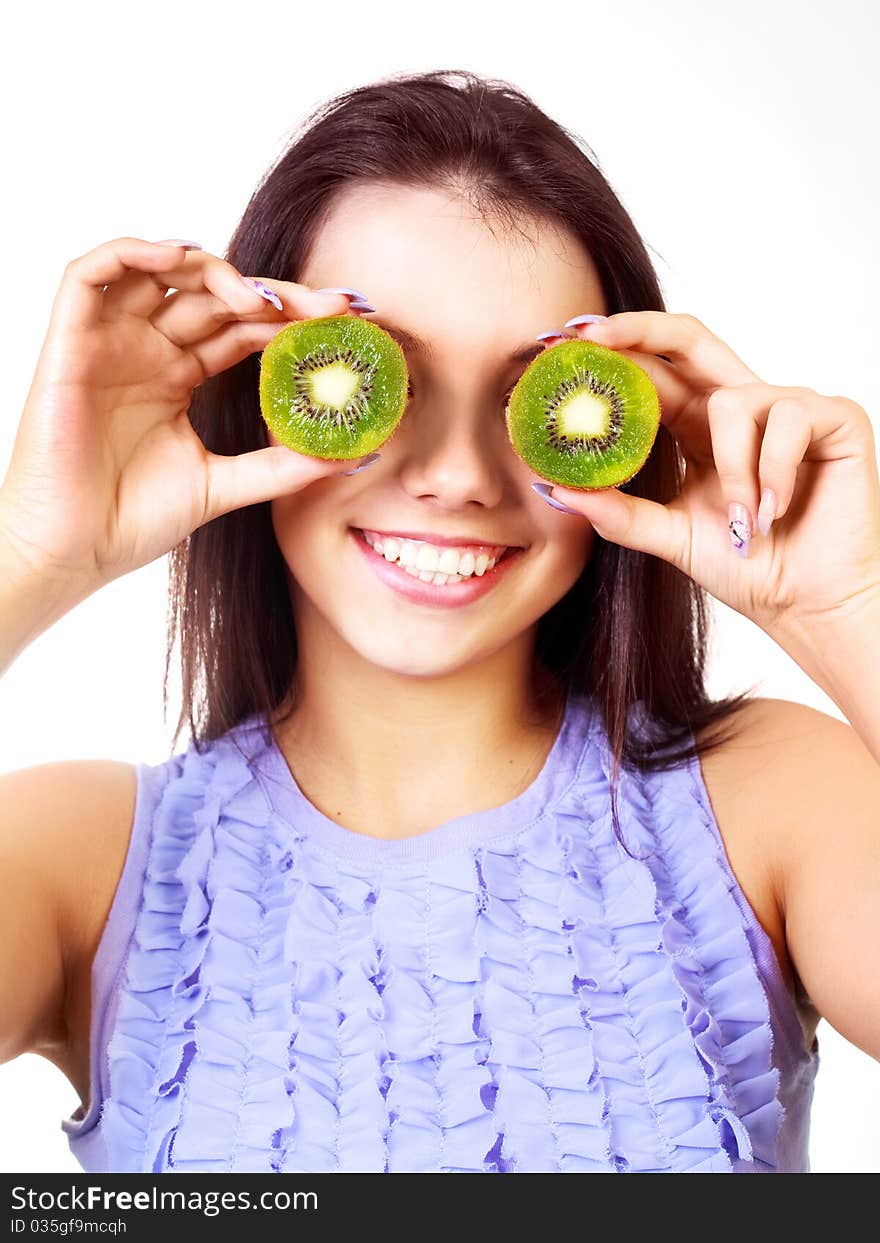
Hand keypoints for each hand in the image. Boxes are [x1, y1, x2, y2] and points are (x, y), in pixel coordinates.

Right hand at [0, 237, 368, 598]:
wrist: (74, 550)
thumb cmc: (133, 520)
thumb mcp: (224, 485)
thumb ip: (282, 467)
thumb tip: (350, 456)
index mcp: (180, 377)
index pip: (242, 328)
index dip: (291, 317)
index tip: (346, 321)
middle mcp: (147, 350)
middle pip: (214, 296)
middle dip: (274, 294)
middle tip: (330, 305)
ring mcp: (110, 342)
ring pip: (160, 273)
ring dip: (212, 270)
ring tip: (260, 297)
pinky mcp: (70, 341)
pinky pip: (91, 273)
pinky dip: (133, 253)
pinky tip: (182, 258)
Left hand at [537, 312, 879, 637]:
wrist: (808, 605)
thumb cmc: (748, 569)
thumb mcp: (669, 535)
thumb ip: (617, 512)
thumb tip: (553, 489)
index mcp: (700, 427)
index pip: (653, 372)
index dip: (610, 354)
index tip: (556, 347)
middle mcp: (741, 407)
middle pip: (689, 339)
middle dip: (637, 330)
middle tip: (589, 337)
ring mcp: (788, 407)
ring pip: (732, 399)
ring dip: (731, 467)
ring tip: (743, 517)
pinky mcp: (834, 417)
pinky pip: (787, 419)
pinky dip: (774, 471)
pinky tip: (775, 511)